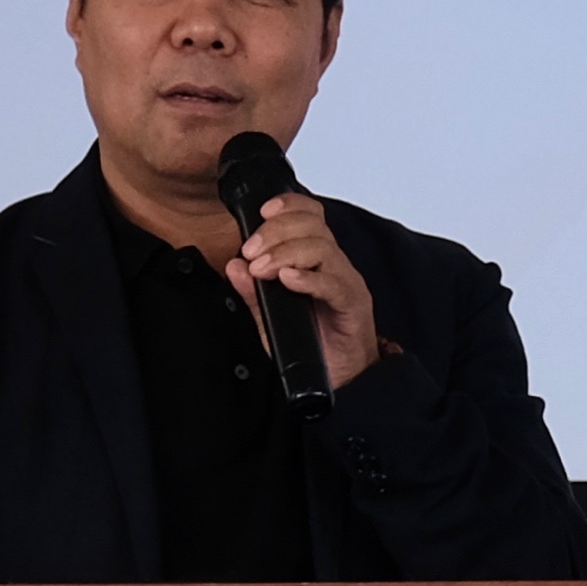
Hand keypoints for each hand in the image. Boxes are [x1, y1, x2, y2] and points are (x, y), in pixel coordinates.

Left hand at [229, 190, 381, 391]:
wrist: (342, 379)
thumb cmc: (314, 344)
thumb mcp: (271, 318)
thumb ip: (253, 293)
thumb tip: (234, 266)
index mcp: (317, 260)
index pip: (310, 216)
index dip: (288, 206)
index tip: (261, 212)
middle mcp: (334, 265)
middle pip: (313, 226)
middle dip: (276, 232)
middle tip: (251, 251)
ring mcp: (346, 283)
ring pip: (322, 249)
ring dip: (286, 253)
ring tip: (262, 269)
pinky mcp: (353, 305)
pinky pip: (334, 283)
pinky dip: (309, 278)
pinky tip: (288, 280)